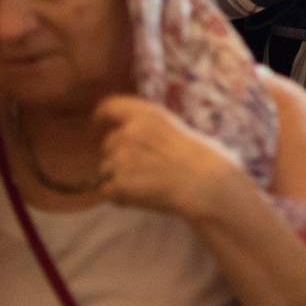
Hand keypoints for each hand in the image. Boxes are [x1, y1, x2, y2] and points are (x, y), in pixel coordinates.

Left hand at [95, 97, 248, 220]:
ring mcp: (120, 159)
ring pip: (106, 168)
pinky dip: (120, 196)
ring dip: (118, 176)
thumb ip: (154, 128)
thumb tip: (144, 136)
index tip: (99, 122)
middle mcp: (129, 133)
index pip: (110, 107)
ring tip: (145, 186)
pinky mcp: (118, 185)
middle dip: (118, 155)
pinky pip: (107, 191)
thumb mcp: (179, 128)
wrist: (206, 187)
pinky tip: (140, 199)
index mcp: (146, 115)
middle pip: (108, 143)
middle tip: (141, 168)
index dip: (102, 115)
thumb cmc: (205, 159)